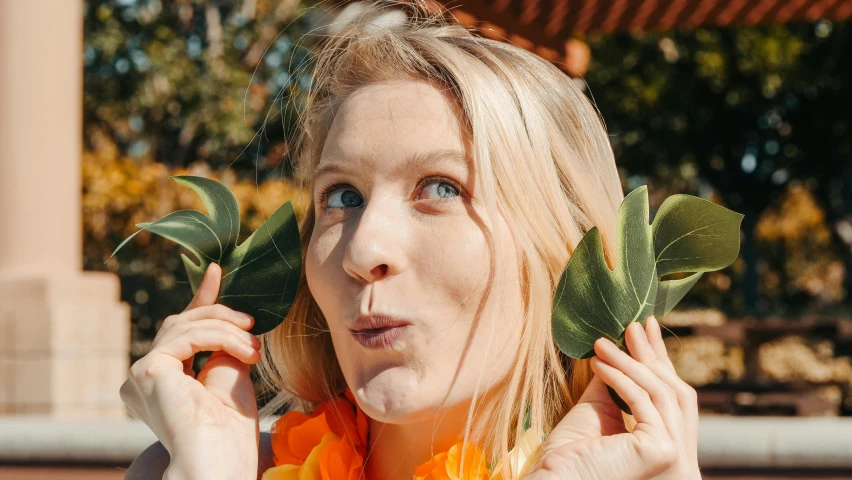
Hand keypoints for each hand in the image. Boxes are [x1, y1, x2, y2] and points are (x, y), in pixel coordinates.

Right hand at [120, 263, 260, 479]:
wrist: (219, 462)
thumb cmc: (228, 431)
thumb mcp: (229, 375)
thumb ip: (223, 346)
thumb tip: (229, 317)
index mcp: (162, 380)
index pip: (181, 329)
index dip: (200, 299)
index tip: (217, 273)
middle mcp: (144, 376)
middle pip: (181, 323)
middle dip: (218, 311)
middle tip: (250, 320)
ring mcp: (141, 373)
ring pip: (185, 325)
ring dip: (227, 329)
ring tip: (255, 347)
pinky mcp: (146, 369)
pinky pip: (187, 336)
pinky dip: (220, 337)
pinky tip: (243, 351)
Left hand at [526, 316, 700, 479]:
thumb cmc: (569, 457)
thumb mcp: (600, 413)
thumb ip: (616, 387)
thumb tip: (621, 350)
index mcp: (669, 454)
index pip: (672, 402)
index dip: (660, 364)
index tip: (646, 332)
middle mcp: (683, 463)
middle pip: (676, 395)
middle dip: (653, 357)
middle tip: (635, 326)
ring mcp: (676, 459)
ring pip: (662, 394)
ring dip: (631, 362)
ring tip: (604, 343)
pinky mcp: (662, 451)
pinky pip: (643, 402)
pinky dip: (621, 378)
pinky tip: (600, 363)